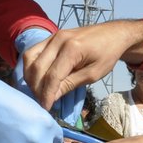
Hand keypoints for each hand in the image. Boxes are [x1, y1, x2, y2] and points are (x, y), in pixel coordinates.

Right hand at [24, 19, 142, 110]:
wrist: (112, 34)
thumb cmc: (107, 54)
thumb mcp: (93, 74)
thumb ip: (71, 84)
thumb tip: (52, 97)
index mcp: (72, 49)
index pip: (52, 76)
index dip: (47, 94)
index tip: (46, 108)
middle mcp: (58, 40)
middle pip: (37, 67)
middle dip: (36, 88)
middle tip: (41, 102)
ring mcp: (53, 36)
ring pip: (30, 58)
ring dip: (30, 77)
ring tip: (38, 91)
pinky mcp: (51, 37)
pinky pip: (33, 52)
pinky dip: (30, 66)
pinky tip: (36, 78)